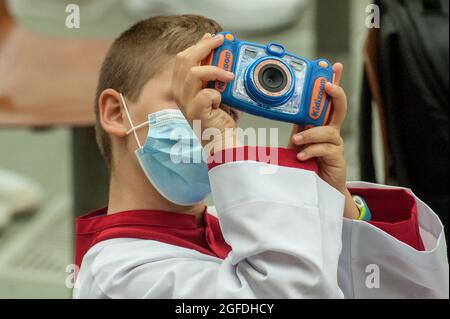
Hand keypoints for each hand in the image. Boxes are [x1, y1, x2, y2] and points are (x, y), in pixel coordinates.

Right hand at [171, 33, 239, 150]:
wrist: (221, 140)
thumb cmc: (219, 119)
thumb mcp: (218, 92)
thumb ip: (217, 77)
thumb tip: (226, 59)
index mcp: (182, 87)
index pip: (183, 59)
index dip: (197, 45)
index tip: (212, 38)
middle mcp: (180, 93)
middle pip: (184, 60)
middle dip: (204, 47)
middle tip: (221, 42)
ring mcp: (185, 103)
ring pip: (193, 73)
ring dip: (214, 70)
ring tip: (229, 75)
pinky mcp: (195, 112)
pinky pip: (205, 94)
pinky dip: (217, 94)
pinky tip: (221, 101)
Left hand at [289, 63, 358, 218]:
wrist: (319, 188)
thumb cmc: (308, 163)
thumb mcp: (299, 142)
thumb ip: (296, 127)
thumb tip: (277, 111)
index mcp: (321, 124)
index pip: (327, 100)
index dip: (333, 82)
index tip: (332, 66)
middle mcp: (331, 131)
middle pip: (339, 107)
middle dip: (335, 94)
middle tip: (327, 86)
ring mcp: (335, 144)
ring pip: (328, 131)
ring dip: (311, 133)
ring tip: (296, 140)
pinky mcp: (336, 158)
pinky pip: (325, 149)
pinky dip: (312, 151)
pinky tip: (301, 156)